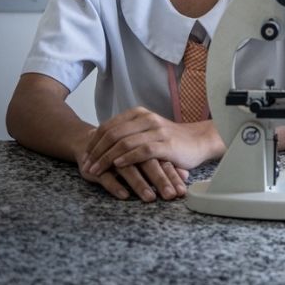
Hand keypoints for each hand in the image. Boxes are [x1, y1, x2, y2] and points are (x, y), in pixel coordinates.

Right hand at [77, 151, 187, 202]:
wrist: (91, 139)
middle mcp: (130, 145)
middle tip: (170, 195)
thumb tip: (186, 176)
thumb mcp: (147, 154)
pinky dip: (115, 185)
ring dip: (140, 184)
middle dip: (161, 180)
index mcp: (145, 140)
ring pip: (128, 168)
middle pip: (148, 162)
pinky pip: (105, 174)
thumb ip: (167, 165)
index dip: (173, 175)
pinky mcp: (95, 162)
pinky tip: (125, 195)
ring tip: (150, 198)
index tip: (182, 191)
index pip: (162, 159)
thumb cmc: (127, 150)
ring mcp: (111, 153)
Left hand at [82, 107, 220, 196]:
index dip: (93, 142)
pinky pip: (141, 151)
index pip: (108, 126)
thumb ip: (125, 132)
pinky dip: (127, 158)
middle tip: (87, 166)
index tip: (85, 157)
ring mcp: (157, 131)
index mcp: (139, 113)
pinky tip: (118, 166)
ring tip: (96, 170)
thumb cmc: (170, 139)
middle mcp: (147, 119)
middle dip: (96, 152)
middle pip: (112, 134)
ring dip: (106, 158)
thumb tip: (96, 137)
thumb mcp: (145, 130)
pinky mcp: (166, 145)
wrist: (198, 141)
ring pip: (124, 143)